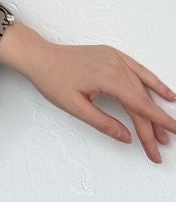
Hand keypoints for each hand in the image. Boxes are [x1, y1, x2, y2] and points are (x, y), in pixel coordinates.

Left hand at [4, 24, 175, 162]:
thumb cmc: (52, 80)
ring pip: (142, 86)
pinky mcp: (112, 55)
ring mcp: (115, 58)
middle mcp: (115, 65)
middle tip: (160, 146)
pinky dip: (152, 82)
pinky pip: (138, 70)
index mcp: (107, 77)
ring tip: (167, 127)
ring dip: (155, 107)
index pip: (139, 104)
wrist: (39, 56)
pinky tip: (165, 93)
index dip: (158, 121)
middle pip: (141, 99)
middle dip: (153, 124)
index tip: (173, 132)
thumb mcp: (75, 107)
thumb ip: (103, 123)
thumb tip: (127, 137)